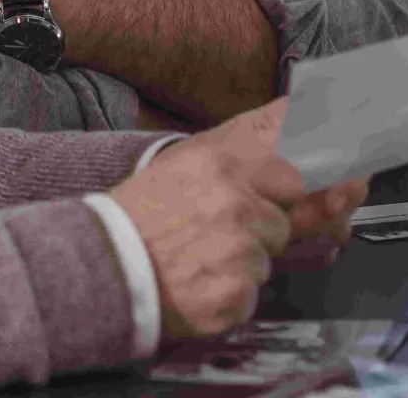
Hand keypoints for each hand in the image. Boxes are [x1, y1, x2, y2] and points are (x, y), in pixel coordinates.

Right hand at [106, 97, 324, 338]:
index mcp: (223, 164)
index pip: (294, 176)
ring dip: (243, 265)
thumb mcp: (189, 159)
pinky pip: (252, 296)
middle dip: (264, 232)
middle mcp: (234, 203)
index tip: (297, 198)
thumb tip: (303, 110)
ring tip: (200, 257)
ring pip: (268, 261)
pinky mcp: (234, 295)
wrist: (104, 263)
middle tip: (220, 232)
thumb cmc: (147, 211)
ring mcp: (236, 251)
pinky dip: (230, 296)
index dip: (289, 194)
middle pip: (285, 222)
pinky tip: (197, 282)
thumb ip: (246, 138)